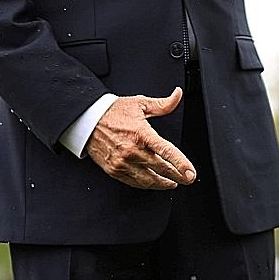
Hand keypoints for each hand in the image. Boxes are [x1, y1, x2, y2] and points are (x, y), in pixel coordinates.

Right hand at [84, 88, 198, 189]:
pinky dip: (146, 184)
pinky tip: (153, 182)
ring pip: (149, 180)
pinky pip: (134, 182)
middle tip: (187, 179)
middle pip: (161, 169)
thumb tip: (177, 95)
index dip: (181, 164)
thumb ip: (162, 104)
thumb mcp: (139, 104)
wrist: (87, 120)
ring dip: (163, 184)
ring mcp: (122, 162)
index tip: (191, 174)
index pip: (167, 152)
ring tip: (173, 183)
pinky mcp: (114, 170)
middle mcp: (132, 150)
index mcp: (142, 133)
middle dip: (178, 176)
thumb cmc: (112, 112)